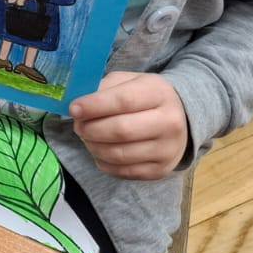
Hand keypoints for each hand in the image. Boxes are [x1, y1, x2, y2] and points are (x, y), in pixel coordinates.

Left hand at [69, 72, 187, 179]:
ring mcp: (167, 150)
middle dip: (91, 129)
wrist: (179, 118)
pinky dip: (103, 162)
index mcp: (160, 93)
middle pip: (121, 130)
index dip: (95, 106)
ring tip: (86, 137)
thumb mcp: (129, 81)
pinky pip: (123, 171)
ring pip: (119, 154)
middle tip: (78, 126)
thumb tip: (79, 105)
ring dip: (94, 146)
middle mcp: (170, 122)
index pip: (123, 101)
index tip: (73, 109)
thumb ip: (104, 88)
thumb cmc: (145, 96)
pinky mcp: (160, 170)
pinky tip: (99, 150)